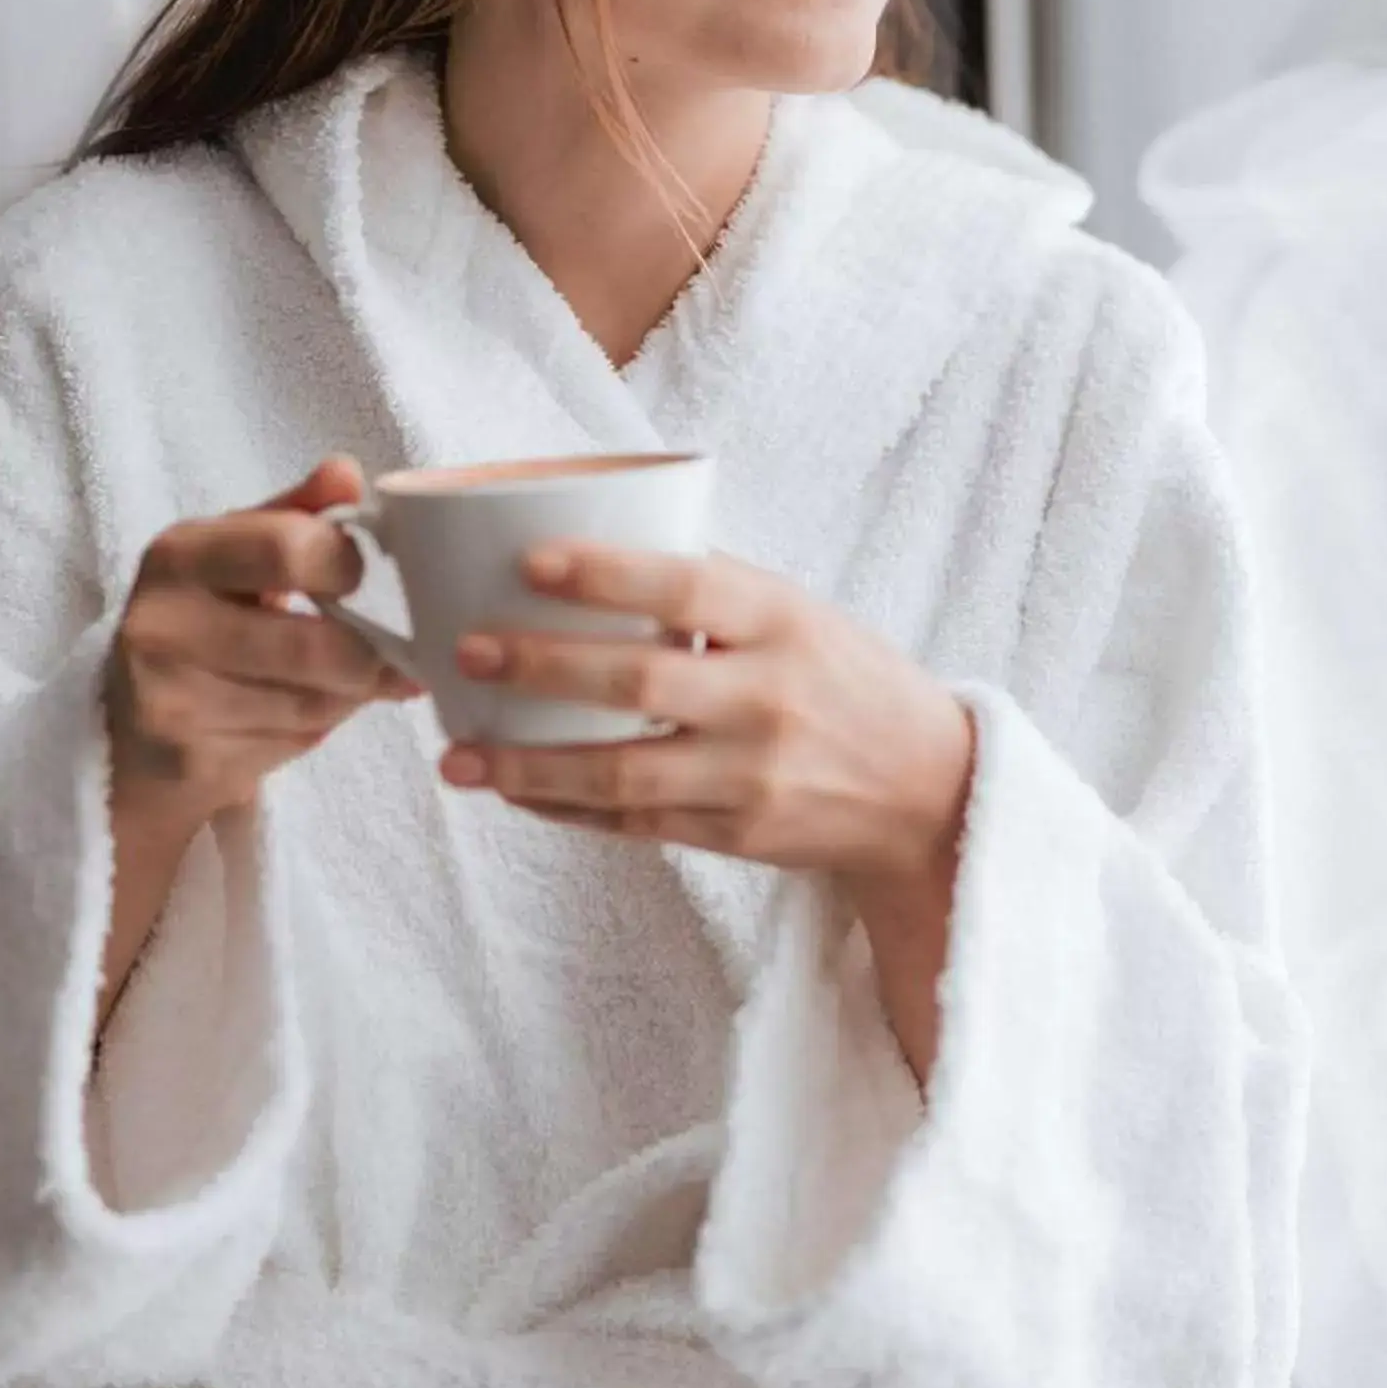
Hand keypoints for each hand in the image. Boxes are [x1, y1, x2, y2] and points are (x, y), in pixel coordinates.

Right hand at [106, 457, 419, 823]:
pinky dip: (322, 726)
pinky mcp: (186, 758)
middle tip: (388, 650)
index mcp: (179, 555)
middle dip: (368, 652)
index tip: (361, 577)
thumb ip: (296, 513)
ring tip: (352, 678)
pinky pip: (293, 740)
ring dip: (351, 692)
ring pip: (313, 700)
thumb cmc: (206, 620)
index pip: (287, 548)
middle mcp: (161, 624)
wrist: (130, 727)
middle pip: (312, 643)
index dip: (346, 564)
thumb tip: (346, 473)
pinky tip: (310, 712)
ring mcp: (168, 697)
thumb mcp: (237, 553)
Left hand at [439, 546, 977, 897]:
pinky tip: (514, 792)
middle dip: (541, 667)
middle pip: (639, 682)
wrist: (929, 790)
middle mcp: (770, 698)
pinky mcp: (737, 837)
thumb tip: (595, 550)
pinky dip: (566, 809)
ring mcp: (753, 776)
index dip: (605, 573)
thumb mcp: (802, 614)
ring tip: (458, 756)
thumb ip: (715, 591)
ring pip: (622, 773)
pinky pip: (633, 824)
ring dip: (528, 765)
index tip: (528, 561)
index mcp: (785, 622)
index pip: (687, 587)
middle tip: (467, 650)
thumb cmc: (847, 681)